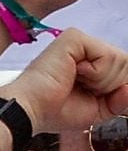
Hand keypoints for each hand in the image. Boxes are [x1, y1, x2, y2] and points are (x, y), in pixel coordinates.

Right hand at [0, 29, 127, 135]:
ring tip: (78, 84)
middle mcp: (85, 50)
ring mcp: (80, 42)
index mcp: (89, 65)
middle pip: (124, 63)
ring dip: (103, 81)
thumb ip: (119, 99)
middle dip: (111, 85)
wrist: (31, 111)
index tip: (99, 97)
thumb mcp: (97, 110)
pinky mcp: (75, 38)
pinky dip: (98, 73)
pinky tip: (76, 75)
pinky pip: (108, 55)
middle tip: (85, 91)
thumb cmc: (53, 111)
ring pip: (120, 59)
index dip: (117, 87)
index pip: (121, 69)